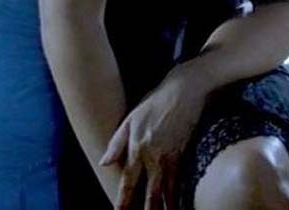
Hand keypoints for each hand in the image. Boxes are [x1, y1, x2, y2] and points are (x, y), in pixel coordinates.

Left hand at [100, 62, 212, 209]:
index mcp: (137, 149)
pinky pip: (181, 180)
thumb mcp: (131, 119)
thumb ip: (116, 142)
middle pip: (150, 193)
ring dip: (165, 207)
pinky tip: (179, 204)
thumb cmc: (155, 101)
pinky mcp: (184, 153)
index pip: (128, 183)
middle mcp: (154, 157)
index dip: (123, 202)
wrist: (185, 89)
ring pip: (167, 190)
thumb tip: (103, 162)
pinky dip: (179, 195)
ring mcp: (171, 156)